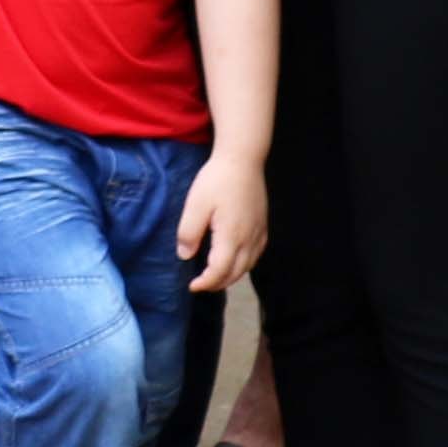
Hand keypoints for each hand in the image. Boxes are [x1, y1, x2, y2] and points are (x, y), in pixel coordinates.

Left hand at [176, 151, 268, 292]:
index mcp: (232, 236)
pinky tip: (234, 260)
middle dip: (217, 283)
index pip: (220, 271)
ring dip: (231, 276)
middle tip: (200, 285)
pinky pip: (256, 254)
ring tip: (214, 276)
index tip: (192, 286)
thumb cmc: (217, 180)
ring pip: (248, 266)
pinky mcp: (263, 226)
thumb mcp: (195, 205)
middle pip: (236, 273)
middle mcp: (250, 239)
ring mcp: (259, 233)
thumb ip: (189, 233)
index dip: (206, 283)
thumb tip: (185, 256)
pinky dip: (244, 264)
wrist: (243, 160)